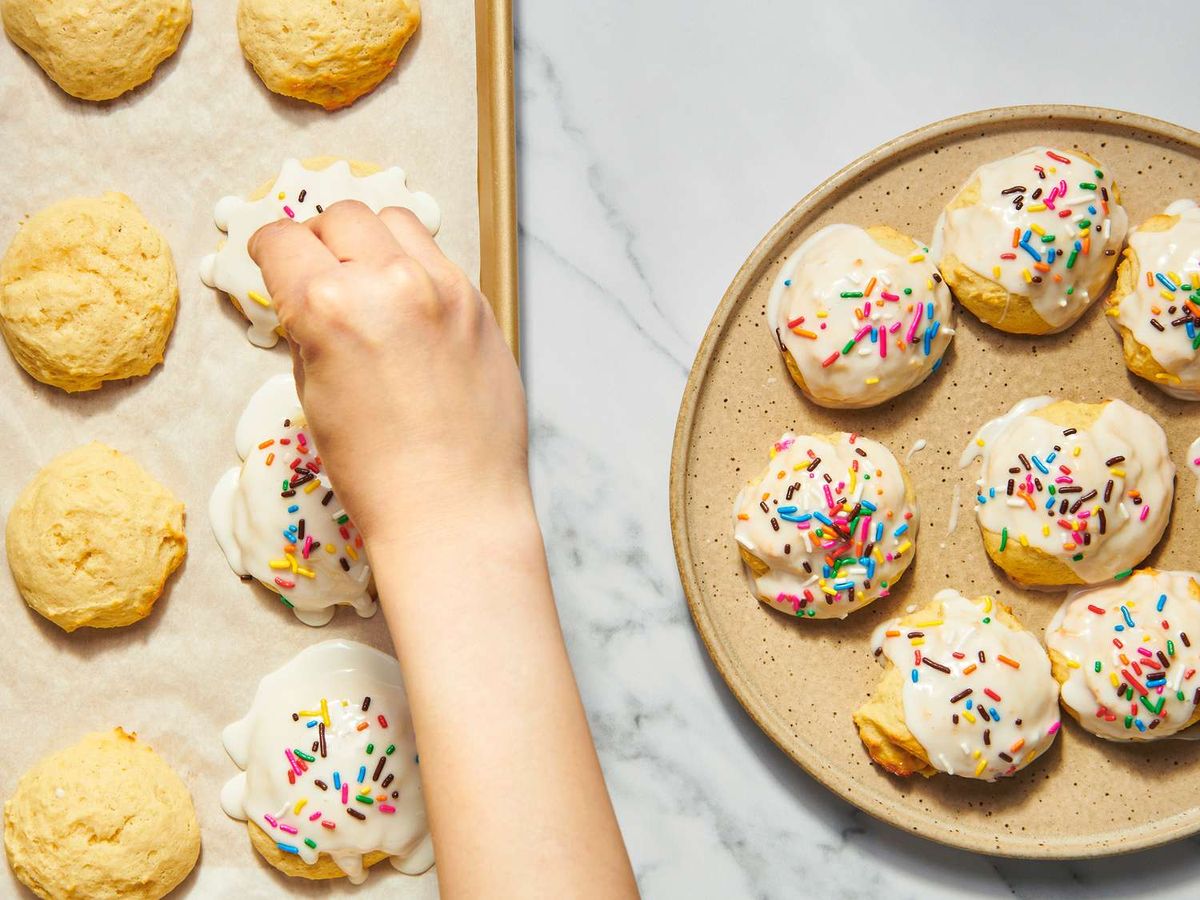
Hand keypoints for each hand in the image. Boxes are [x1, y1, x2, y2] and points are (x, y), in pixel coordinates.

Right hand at [248, 200, 529, 546]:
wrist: (454, 508)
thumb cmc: (376, 471)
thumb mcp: (314, 394)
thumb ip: (309, 330)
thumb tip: (309, 297)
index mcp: (329, 307)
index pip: (282, 240)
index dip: (267, 250)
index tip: (270, 260)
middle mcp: (388, 284)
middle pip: (341, 217)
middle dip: (319, 240)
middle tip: (317, 272)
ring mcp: (443, 289)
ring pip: (395, 222)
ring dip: (371, 241)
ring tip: (366, 281)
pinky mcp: (479, 304)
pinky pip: (438, 258)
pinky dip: (414, 267)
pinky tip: (408, 307)